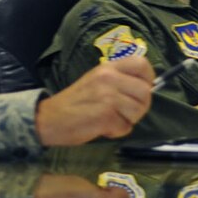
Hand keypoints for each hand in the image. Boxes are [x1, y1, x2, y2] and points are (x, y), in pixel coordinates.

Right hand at [35, 56, 153, 145]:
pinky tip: (103, 128)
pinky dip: (117, 131)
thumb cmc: (76, 102)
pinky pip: (126, 127)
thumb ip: (120, 80)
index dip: (149, 80)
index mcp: (108, 67)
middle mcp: (109, 78)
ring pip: (138, 111)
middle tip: (124, 113)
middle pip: (145, 92)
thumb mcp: (97, 81)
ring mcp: (108, 96)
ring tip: (110, 120)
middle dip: (140, 107)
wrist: (49, 119)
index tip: (142, 90)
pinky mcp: (105, 116)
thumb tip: (149, 88)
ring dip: (128, 120)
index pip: (143, 65)